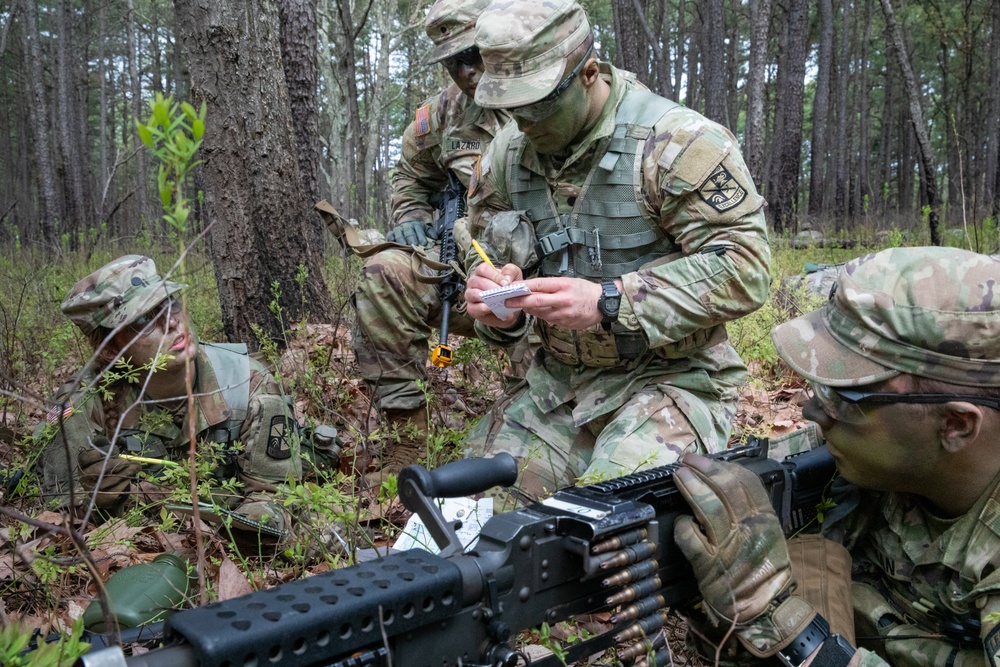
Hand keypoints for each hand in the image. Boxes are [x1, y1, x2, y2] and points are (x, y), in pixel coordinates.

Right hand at [78, 437, 140, 509]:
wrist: (110, 495)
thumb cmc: (108, 472)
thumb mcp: (105, 458)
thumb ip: (106, 447)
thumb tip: (109, 434)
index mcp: (83, 466)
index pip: (84, 458)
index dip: (97, 454)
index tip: (110, 452)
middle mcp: (85, 479)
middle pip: (98, 469)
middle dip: (115, 463)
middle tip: (126, 460)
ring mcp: (94, 490)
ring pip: (111, 478)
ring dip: (126, 471)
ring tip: (135, 467)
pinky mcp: (105, 498)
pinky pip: (118, 488)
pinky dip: (126, 480)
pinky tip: (132, 476)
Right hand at [386, 220, 433, 245]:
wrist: (407, 222)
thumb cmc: (417, 229)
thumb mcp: (425, 228)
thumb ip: (431, 233)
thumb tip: (436, 238)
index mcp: (417, 225)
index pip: (419, 230)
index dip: (421, 236)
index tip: (423, 243)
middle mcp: (407, 226)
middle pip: (409, 232)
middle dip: (411, 238)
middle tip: (413, 244)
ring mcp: (399, 229)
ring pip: (399, 234)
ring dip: (401, 240)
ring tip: (403, 245)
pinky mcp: (392, 232)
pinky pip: (390, 235)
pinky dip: (390, 239)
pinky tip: (392, 244)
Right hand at [465, 262, 523, 327]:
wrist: (511, 306)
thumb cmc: (509, 288)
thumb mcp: (514, 275)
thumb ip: (511, 272)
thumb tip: (506, 279)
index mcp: (483, 272)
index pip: (484, 269)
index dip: (495, 276)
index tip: (506, 283)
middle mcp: (474, 281)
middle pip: (478, 281)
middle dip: (491, 288)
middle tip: (502, 293)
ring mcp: (470, 295)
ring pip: (473, 294)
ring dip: (485, 297)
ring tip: (496, 301)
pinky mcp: (471, 308)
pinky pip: (472, 308)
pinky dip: (481, 308)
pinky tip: (490, 308)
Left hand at [512, 277, 605, 329]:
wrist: (603, 304)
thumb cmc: (584, 290)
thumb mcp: (568, 282)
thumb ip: (550, 286)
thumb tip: (531, 288)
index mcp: (563, 286)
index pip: (539, 284)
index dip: (523, 286)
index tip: (511, 287)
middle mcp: (563, 300)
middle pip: (536, 301)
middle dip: (519, 301)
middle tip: (506, 301)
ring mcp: (564, 313)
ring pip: (540, 312)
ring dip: (529, 309)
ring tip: (520, 305)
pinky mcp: (565, 323)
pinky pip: (548, 319)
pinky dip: (541, 315)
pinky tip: (539, 311)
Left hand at [673, 453, 812, 656]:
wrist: (764, 610)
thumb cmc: (761, 570)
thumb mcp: (767, 536)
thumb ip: (750, 511)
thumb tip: (723, 482)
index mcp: (765, 520)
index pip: (746, 482)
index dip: (723, 467)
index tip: (705, 459)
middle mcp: (749, 529)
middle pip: (726, 489)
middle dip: (704, 470)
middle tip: (686, 461)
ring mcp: (729, 547)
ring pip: (709, 508)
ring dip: (691, 488)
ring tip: (679, 475)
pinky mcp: (709, 566)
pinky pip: (691, 539)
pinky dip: (682, 526)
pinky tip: (679, 521)